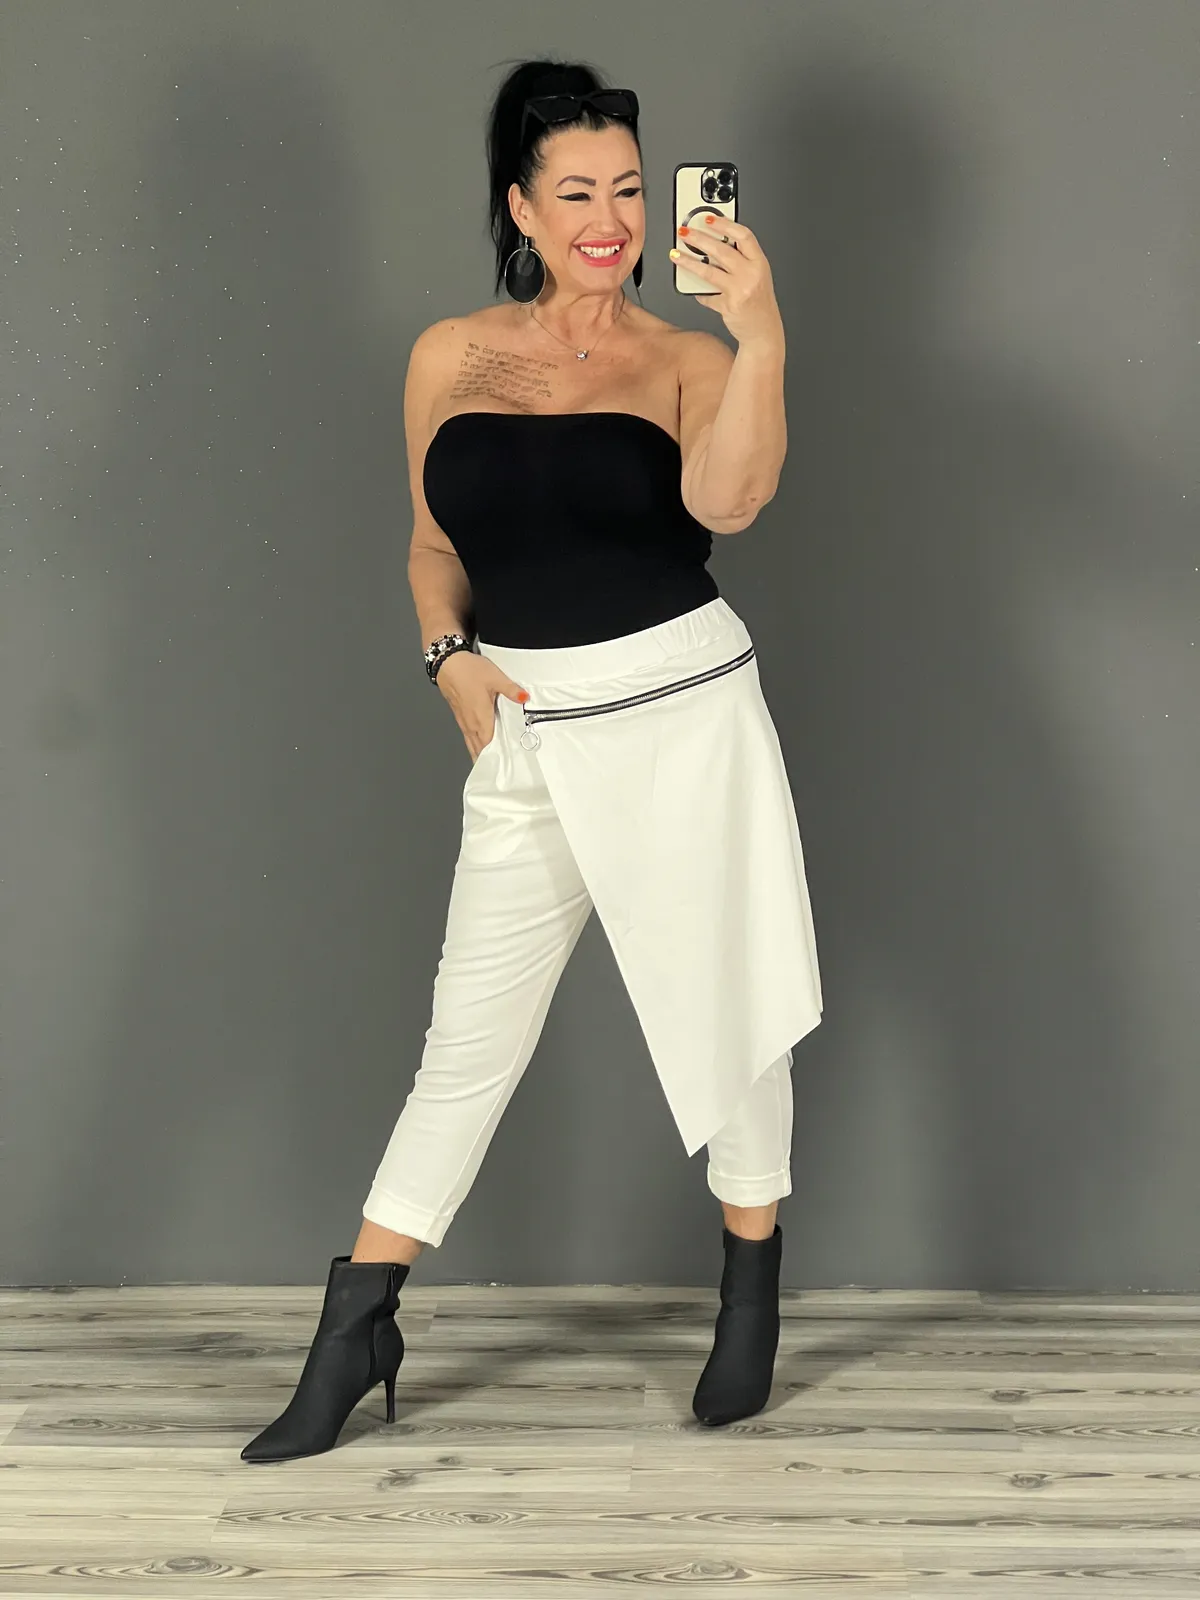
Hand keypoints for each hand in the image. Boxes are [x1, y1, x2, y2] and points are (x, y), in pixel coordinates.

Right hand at [434, 649, 527, 762]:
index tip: (506, 768)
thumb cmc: (468, 671)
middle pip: (479, 750)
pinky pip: (467, 736)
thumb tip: (525, 698)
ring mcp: (464, 721)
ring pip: (472, 744)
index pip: (489, 746)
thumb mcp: (495, 678)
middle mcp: (471, 724)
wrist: (447, 663)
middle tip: (500, 772)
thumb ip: (511, 690)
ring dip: (480, 754)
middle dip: (489, 761)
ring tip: (489, 765)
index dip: (497, 758)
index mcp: (481, 719)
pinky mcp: (460, 716)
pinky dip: (474, 744)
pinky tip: (479, 745)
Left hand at [671, 215, 783, 348]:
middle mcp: (751, 274)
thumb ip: (741, 260)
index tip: (708, 218)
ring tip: (676, 255)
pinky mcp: (728, 306)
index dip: (725, 224)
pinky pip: (707, 296)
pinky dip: (699, 293)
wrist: (764, 331)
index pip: (743, 235)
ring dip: (689, 262)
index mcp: (760, 262)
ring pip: (709, 271)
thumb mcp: (757, 276)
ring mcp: (740, 290)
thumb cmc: (759, 303)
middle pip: (722, 250)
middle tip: (685, 233)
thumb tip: (713, 245)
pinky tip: (694, 290)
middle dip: (699, 239)